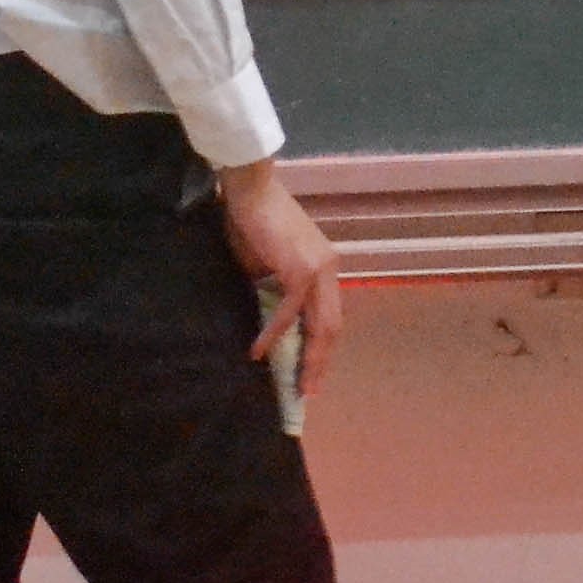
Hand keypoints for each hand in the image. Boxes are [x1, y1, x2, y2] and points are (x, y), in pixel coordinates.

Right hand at [217, 159, 346, 392]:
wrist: (250, 190)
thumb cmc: (254, 222)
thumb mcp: (269, 265)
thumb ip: (277, 291)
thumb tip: (270, 321)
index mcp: (325, 267)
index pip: (329, 315)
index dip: (322, 346)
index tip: (312, 373)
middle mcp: (328, 269)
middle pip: (332, 326)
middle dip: (321, 362)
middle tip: (309, 391)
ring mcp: (318, 269)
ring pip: (320, 324)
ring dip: (309, 358)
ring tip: (297, 385)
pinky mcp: (299, 270)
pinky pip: (289, 312)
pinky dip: (274, 334)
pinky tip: (259, 352)